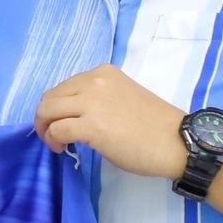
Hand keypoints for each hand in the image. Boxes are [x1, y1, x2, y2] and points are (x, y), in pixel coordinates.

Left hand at [32, 64, 187, 179]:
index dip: (57, 106)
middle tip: (52, 135)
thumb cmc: (154, 125)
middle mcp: (94, 81)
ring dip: (45, 128)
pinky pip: (57, 130)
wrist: (177, 142)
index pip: (64, 86)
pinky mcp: (91, 126)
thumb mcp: (122, 97)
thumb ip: (97, 98)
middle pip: (50, 97)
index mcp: (103, 73)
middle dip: (44, 117)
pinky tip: (62, 148)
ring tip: (55, 143)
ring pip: (47, 110)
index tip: (61, 122)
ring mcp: (92, 102)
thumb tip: (74, 114)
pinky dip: (53, 140)